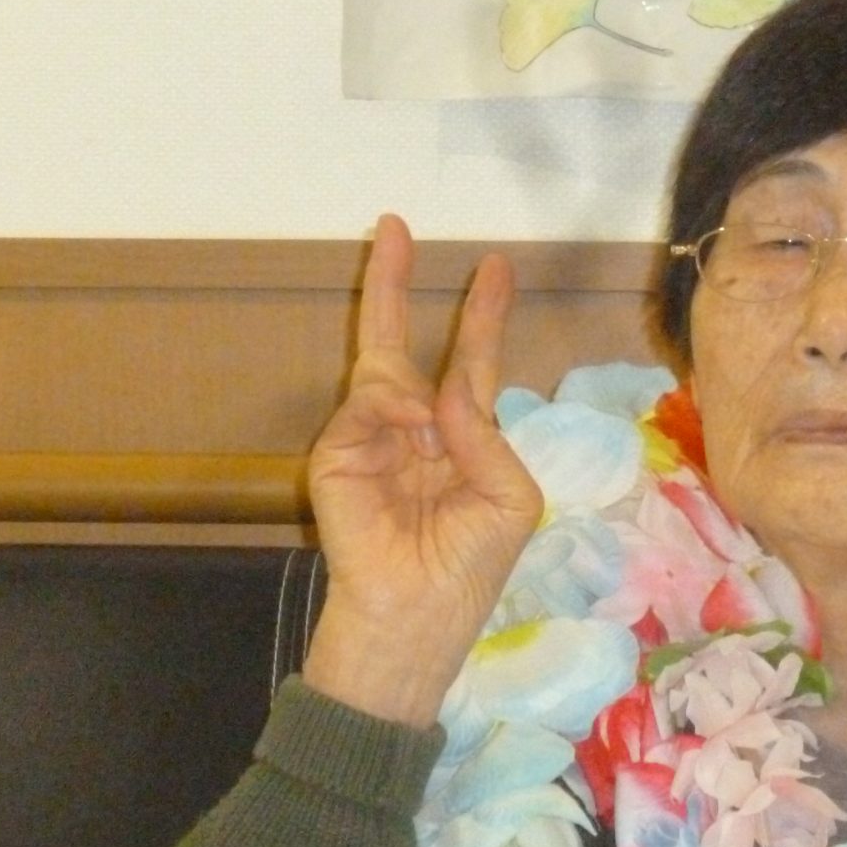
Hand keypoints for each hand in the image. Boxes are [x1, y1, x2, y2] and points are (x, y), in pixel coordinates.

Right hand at [300, 216, 545, 727]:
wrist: (413, 621)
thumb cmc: (468, 568)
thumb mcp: (509, 498)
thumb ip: (486, 435)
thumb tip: (445, 392)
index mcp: (461, 438)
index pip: (470, 365)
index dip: (482, 317)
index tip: (497, 266)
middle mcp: (414, 428)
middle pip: (404, 344)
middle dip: (396, 285)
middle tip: (395, 224)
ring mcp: (371, 438)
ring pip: (384, 371)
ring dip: (413, 389)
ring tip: (429, 440)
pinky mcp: (337, 454)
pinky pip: (368, 405)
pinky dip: (394, 410)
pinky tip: (412, 431)